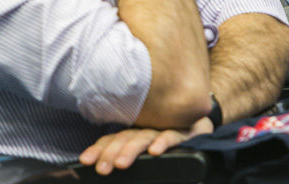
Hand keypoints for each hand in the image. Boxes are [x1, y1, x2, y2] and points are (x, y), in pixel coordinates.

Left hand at [78, 117, 212, 175]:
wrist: (203, 120)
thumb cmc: (172, 136)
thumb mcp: (148, 145)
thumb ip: (130, 153)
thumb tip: (106, 167)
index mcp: (136, 133)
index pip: (114, 139)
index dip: (99, 149)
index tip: (86, 161)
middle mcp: (147, 128)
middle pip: (125, 138)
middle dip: (111, 153)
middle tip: (102, 168)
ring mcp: (165, 128)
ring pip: (144, 137)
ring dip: (131, 150)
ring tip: (121, 163)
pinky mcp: (186, 132)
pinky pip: (173, 136)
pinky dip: (163, 142)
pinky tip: (155, 151)